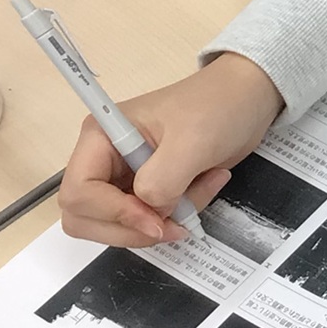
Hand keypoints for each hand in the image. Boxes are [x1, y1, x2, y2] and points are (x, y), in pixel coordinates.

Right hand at [58, 53, 284, 247]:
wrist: (248, 98)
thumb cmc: (218, 107)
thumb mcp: (190, 142)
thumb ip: (161, 182)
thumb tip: (149, 213)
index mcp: (100, 137)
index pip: (78, 193)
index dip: (112, 213)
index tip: (155, 219)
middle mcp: (103, 159)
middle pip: (86, 217)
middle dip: (131, 229)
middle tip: (176, 222)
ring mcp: (123, 177)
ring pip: (118, 226)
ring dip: (162, 222)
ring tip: (201, 191)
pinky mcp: (146, 189)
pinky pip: (148, 220)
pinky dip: (177, 216)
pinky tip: (204, 186)